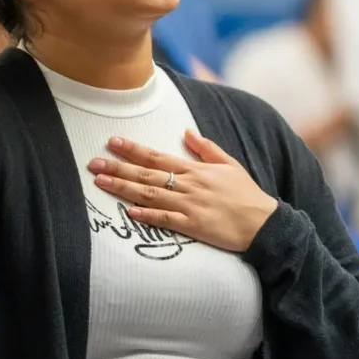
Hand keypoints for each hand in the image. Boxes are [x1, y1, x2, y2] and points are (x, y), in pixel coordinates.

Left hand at [88, 131, 277, 251]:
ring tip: (101, 183)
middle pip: (147, 174)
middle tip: (93, 163)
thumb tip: (187, 131)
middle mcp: (189, 185)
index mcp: (196, 170)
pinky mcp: (194, 226)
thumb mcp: (229, 164)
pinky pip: (166, 220)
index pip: (157, 156)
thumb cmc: (247, 195)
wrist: (264, 223)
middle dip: (118, 167)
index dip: (133, 149)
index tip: (112, 142)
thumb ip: (206, 148)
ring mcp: (190, 206)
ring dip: (124, 188)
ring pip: (150, 194)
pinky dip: (147, 215)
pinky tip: (129, 212)